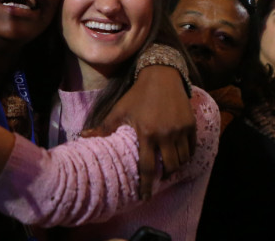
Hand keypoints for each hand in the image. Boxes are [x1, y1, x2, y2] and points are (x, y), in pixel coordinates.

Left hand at [81, 65, 195, 198]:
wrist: (161, 76)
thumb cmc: (137, 95)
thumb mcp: (120, 110)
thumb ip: (104, 127)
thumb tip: (83, 137)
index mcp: (146, 133)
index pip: (146, 167)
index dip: (146, 185)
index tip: (145, 197)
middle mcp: (165, 134)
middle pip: (169, 167)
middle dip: (164, 176)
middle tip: (159, 177)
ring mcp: (180, 130)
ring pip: (182, 159)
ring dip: (176, 166)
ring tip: (169, 166)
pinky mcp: (191, 125)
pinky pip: (191, 148)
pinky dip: (186, 155)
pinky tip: (179, 154)